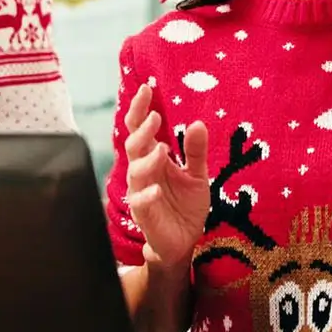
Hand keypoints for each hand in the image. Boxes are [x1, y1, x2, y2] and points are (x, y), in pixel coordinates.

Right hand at [122, 83, 209, 266]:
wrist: (184, 243)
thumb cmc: (185, 207)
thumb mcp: (198, 176)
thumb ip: (196, 152)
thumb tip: (198, 123)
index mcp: (153, 159)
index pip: (140, 130)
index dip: (140, 110)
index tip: (147, 88)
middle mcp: (144, 173)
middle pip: (133, 146)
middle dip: (141, 130)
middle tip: (155, 117)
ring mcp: (141, 194)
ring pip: (135, 172)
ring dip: (147, 160)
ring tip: (162, 149)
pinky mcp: (145, 216)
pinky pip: (140, 203)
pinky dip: (147, 196)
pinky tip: (157, 190)